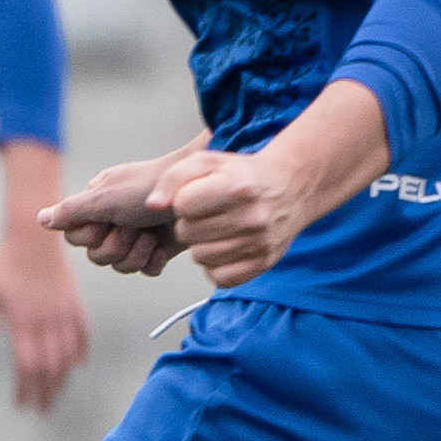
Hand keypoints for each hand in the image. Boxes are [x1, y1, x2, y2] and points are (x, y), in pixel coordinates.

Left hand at [0, 220, 87, 408]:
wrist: (34, 238)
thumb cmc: (6, 264)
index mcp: (23, 323)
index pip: (27, 366)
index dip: (26, 389)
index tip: (22, 405)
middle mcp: (46, 322)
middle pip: (50, 368)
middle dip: (46, 392)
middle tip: (42, 410)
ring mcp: (63, 314)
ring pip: (68, 356)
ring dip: (63, 379)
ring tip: (57, 394)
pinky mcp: (75, 305)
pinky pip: (82, 334)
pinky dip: (81, 352)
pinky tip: (77, 365)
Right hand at [40, 136, 208, 275]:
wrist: (195, 192)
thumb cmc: (148, 188)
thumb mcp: (104, 198)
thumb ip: (71, 211)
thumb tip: (40, 219)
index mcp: (96, 205)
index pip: (74, 238)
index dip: (91, 236)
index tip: (108, 220)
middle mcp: (113, 220)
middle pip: (97, 257)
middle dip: (116, 245)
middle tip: (132, 227)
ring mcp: (136, 236)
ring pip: (121, 267)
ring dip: (136, 253)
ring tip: (150, 235)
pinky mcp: (158, 249)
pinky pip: (145, 271)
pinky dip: (153, 261)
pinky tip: (161, 246)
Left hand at [153, 145, 322, 287]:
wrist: (287, 188)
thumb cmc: (241, 176)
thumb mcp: (206, 162)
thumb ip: (172, 178)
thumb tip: (153, 205)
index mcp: (236, 187)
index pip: (181, 205)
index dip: (183, 201)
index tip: (197, 196)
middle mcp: (251, 217)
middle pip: (187, 234)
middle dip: (190, 223)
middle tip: (207, 214)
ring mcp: (259, 244)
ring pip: (200, 258)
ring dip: (201, 245)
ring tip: (217, 229)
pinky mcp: (262, 264)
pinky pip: (219, 278)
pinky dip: (216, 266)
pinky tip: (224, 247)